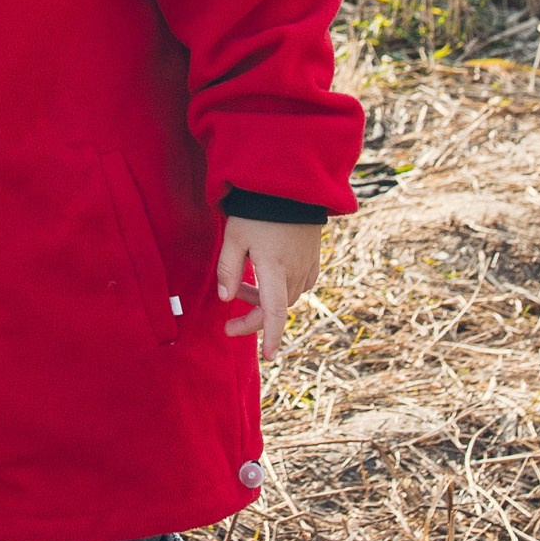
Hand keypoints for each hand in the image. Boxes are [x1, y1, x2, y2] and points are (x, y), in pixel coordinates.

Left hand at [216, 218, 321, 361]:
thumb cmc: (258, 209)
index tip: (268, 356)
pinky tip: (266, 275)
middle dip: (253, 314)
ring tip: (241, 283)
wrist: (292, 184)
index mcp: (275, 269)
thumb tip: (225, 299)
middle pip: (277, 307)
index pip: (274, 313)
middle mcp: (295, 271)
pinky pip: (300, 283)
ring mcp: (307, 264)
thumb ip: (228, 269)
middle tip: (228, 317)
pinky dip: (281, 288)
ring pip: (288, 295)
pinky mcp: (313, 256)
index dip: (270, 336)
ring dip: (265, 298)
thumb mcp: (234, 237)